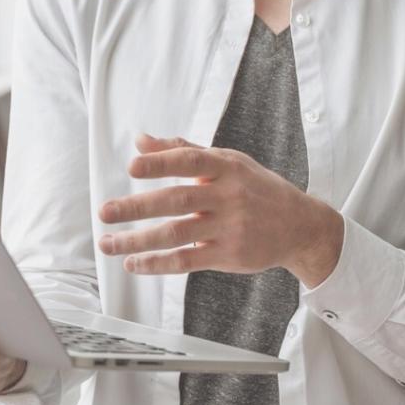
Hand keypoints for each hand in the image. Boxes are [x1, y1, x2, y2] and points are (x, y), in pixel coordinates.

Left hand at [97, 133, 344, 285]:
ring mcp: (229, 227)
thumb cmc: (257, 188)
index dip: (160, 163)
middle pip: (177, 200)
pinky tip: (134, 263)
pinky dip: (157, 263)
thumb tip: (140, 141)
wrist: (300, 225)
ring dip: (137, 241)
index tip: (131, 167)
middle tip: (104, 212)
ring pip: (176, 234)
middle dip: (136, 206)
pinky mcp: (229, 255)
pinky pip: (186, 260)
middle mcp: (228, 196)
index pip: (189, 160)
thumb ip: (183, 150)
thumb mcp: (228, 162)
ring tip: (108, 243)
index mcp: (226, 167)